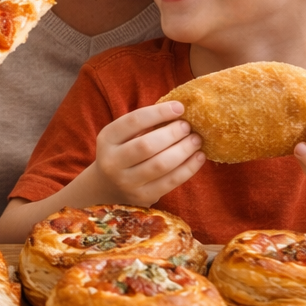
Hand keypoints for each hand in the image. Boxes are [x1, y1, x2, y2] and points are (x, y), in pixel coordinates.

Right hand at [88, 100, 203, 204]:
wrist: (108, 187)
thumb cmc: (123, 153)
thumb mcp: (123, 137)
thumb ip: (144, 125)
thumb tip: (179, 111)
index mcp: (107, 139)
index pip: (133, 121)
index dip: (158, 113)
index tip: (179, 107)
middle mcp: (112, 162)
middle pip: (147, 145)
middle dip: (173, 133)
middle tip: (188, 126)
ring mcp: (127, 182)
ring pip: (161, 165)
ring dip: (184, 150)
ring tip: (196, 140)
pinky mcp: (143, 197)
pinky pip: (170, 181)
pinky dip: (189, 168)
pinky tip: (199, 157)